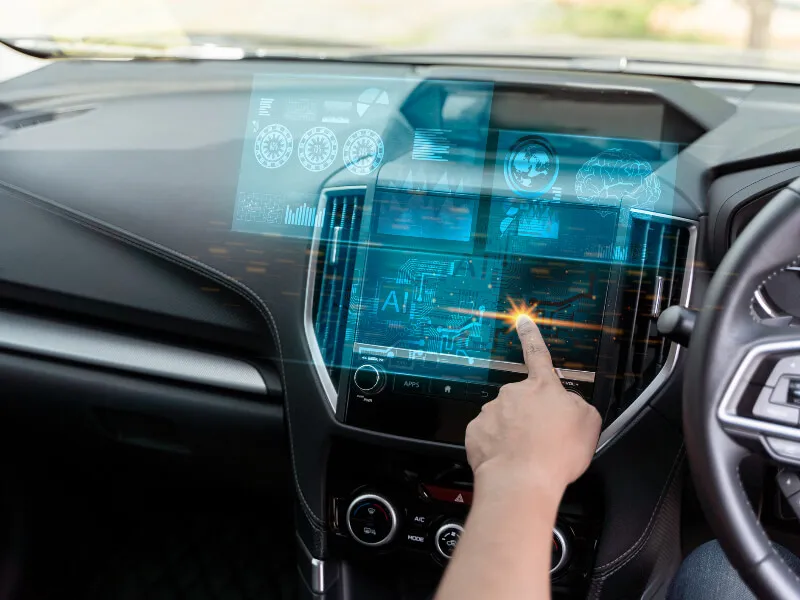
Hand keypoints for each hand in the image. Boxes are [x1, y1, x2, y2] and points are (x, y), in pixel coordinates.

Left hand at [465, 315, 600, 495]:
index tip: (522, 321)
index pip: (538, 353)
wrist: (522, 481)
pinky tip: (510, 460)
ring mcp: (492, 411)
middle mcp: (514, 394)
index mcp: (543, 388)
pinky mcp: (476, 431)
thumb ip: (577, 405)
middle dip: (531, 417)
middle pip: (524, 401)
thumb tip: (567, 404)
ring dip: (514, 434)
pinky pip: (489, 436)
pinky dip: (498, 447)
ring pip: (505, 420)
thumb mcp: (589, 424)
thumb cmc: (555, 455)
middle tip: (543, 441)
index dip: (531, 336)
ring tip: (528, 455)